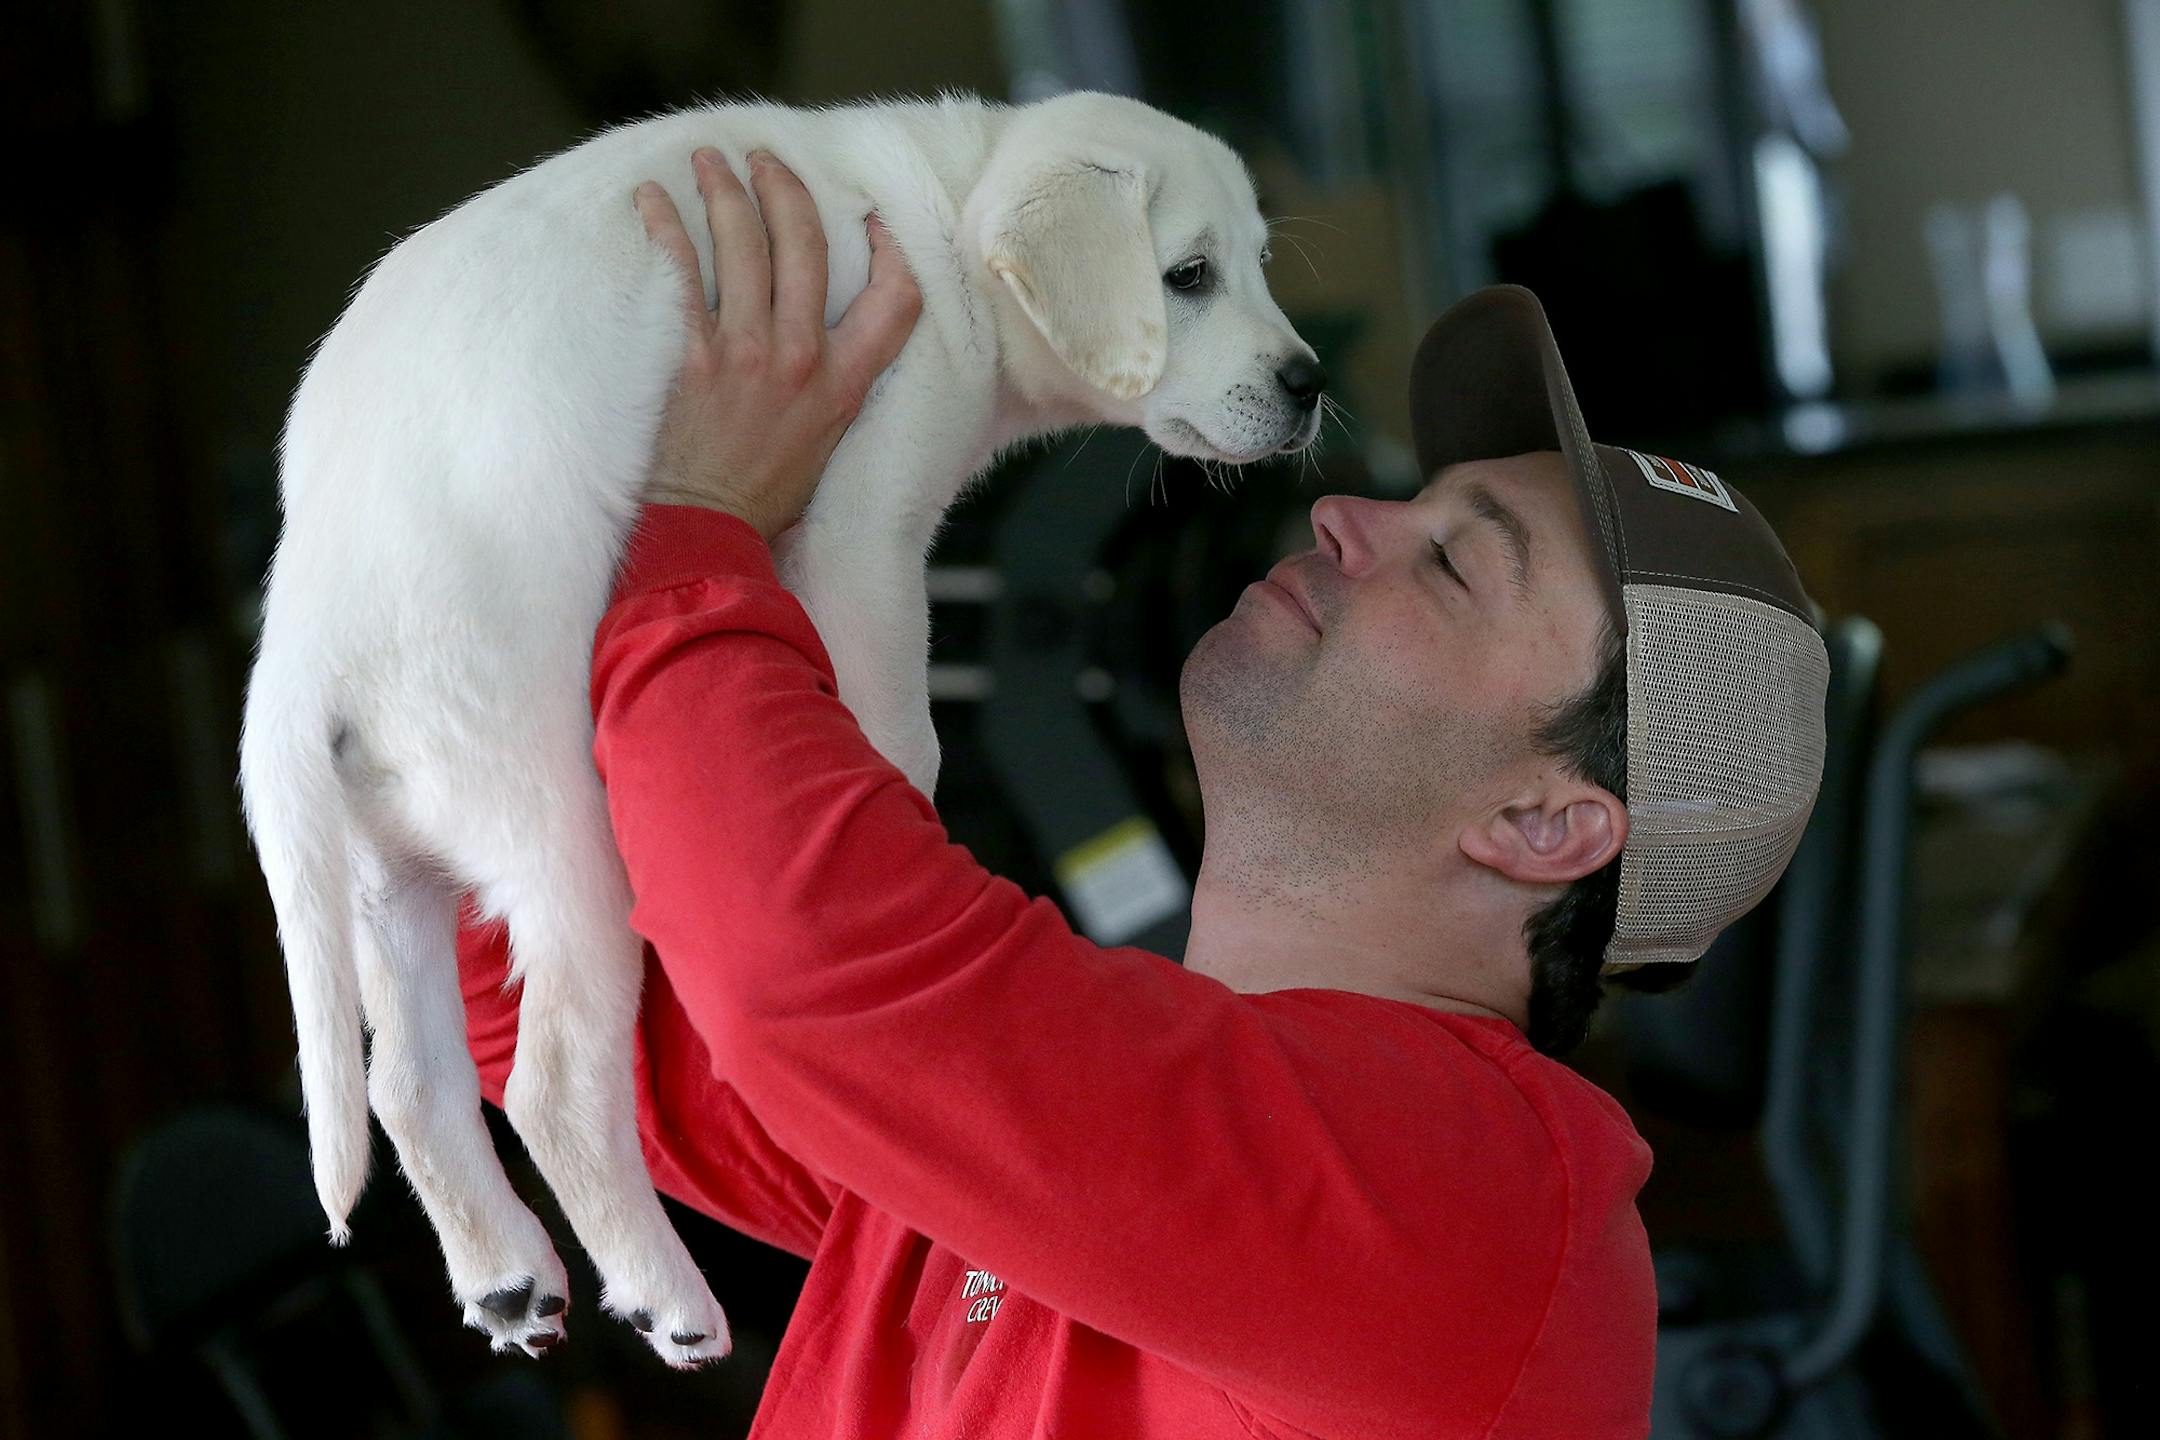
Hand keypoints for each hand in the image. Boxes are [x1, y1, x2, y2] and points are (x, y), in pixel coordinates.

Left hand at [632, 149, 921, 541]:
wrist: (708, 531)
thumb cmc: (764, 497)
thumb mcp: (829, 443)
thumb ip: (836, 387)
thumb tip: (832, 341)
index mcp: (845, 382)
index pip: (895, 299)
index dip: (891, 250)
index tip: (871, 219)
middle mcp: (803, 358)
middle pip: (807, 246)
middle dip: (785, 190)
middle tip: (765, 160)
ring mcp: (746, 353)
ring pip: (743, 245)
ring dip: (726, 191)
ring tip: (709, 160)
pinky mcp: (693, 358)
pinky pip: (681, 274)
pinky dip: (665, 227)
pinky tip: (651, 199)